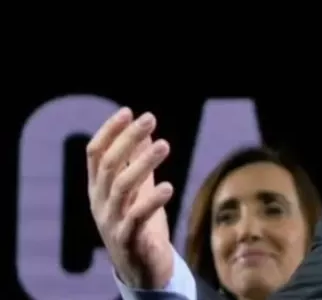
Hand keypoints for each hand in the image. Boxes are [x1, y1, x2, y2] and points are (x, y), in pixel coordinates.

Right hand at [86, 108, 174, 288]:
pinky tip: (168, 187)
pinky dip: (151, 201)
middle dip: (128, 140)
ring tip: (164, 145)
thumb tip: (144, 129)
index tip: (128, 111)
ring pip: (121, 188)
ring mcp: (111, 221)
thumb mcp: (138, 187)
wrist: (141, 267)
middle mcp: (100, 202)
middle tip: (149, 118)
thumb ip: (138, 160)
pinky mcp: (128, 239)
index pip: (96, 154)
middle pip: (108, 166)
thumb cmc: (139, 222)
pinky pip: (136, 218)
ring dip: (142, 164)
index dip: (110, 132)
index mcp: (99, 188)